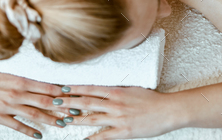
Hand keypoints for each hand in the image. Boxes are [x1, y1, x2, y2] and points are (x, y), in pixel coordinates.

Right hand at [0, 67, 73, 137]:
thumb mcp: (12, 76)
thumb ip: (29, 83)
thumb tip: (48, 87)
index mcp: (22, 81)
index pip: (47, 87)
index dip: (62, 92)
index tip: (74, 96)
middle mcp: (17, 93)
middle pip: (44, 102)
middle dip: (61, 108)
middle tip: (74, 112)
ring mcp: (9, 106)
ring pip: (34, 114)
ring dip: (50, 120)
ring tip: (62, 124)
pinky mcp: (0, 117)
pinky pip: (18, 126)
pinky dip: (30, 131)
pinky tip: (39, 135)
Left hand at [47, 85, 180, 138]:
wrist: (168, 110)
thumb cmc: (152, 99)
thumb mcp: (133, 89)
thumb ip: (116, 91)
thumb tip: (102, 91)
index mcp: (117, 91)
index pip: (90, 88)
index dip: (75, 88)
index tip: (61, 87)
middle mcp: (114, 103)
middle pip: (86, 102)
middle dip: (68, 102)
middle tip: (53, 101)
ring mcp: (118, 118)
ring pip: (91, 118)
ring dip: (74, 119)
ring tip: (60, 119)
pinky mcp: (123, 132)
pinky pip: (103, 136)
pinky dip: (91, 138)